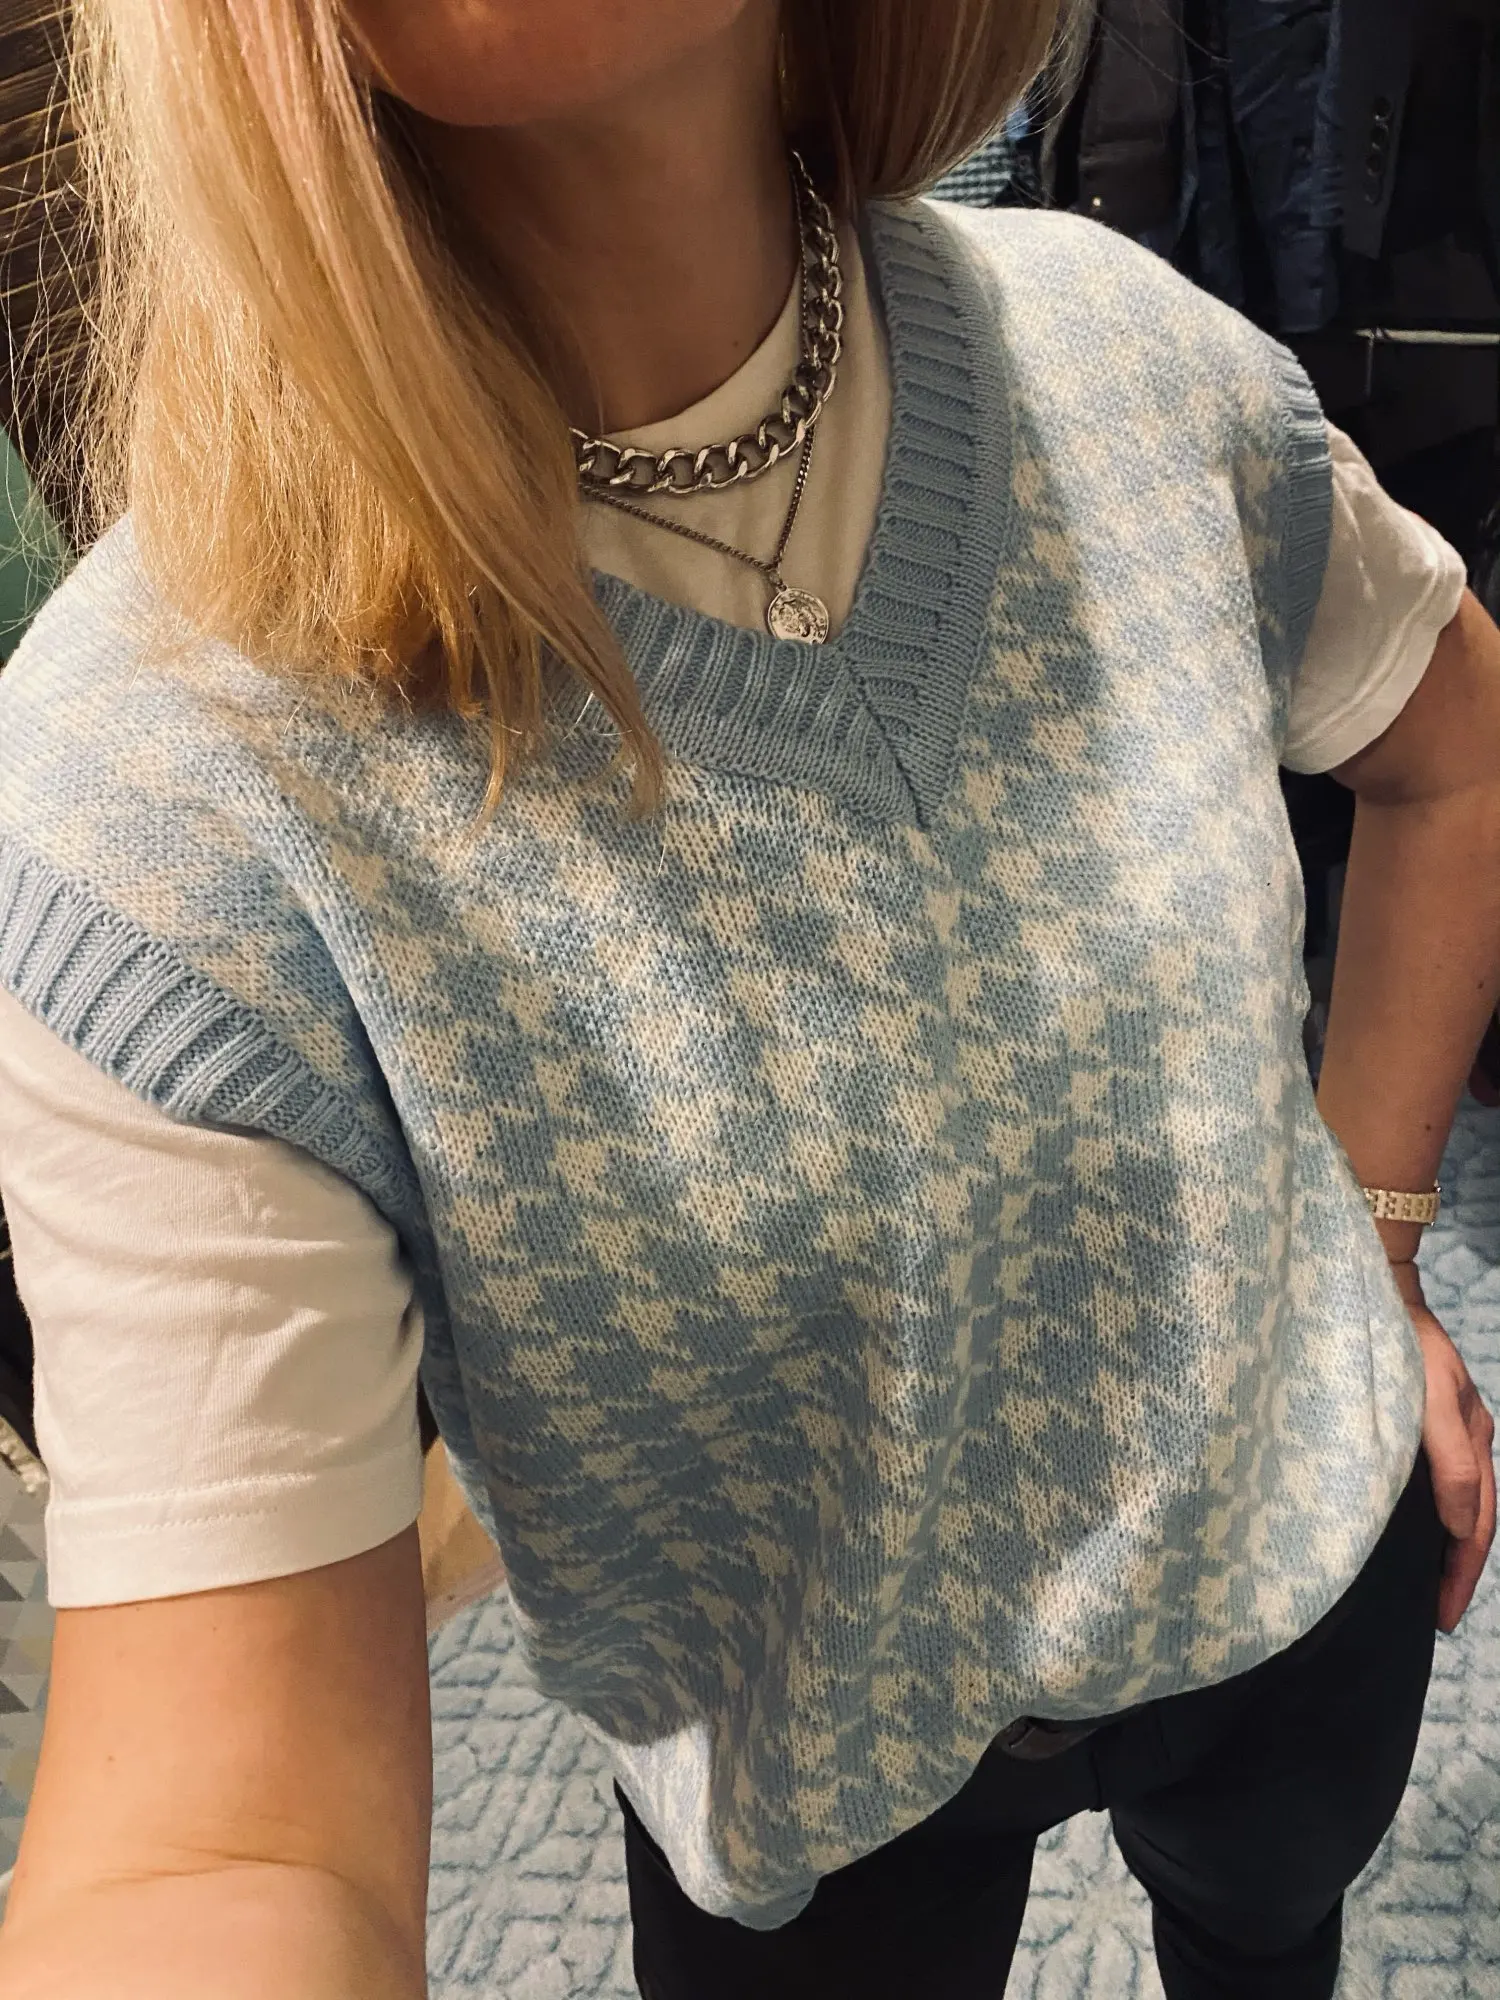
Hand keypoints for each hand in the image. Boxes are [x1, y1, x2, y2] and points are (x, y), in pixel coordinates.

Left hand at [1390, 1260, 1496, 1630]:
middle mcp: (1467, 1440)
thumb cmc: (1402, 1340)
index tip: (1441, 1615)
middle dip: (1456, 1572)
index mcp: (1475, 1440)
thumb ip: (1450, 1460)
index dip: (1460, 1573)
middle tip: (1436, 1616)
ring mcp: (1447, 1432)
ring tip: (1426, 1588)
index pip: (1475, 1525)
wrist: (1379, 1289)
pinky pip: (1435, 1483)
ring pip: (1456, 1506)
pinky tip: (1408, 1533)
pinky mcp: (1421, 1423)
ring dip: (1444, 1549)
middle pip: (1471, 1523)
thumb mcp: (1432, 1399)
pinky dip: (1428, 1517)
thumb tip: (1458, 1523)